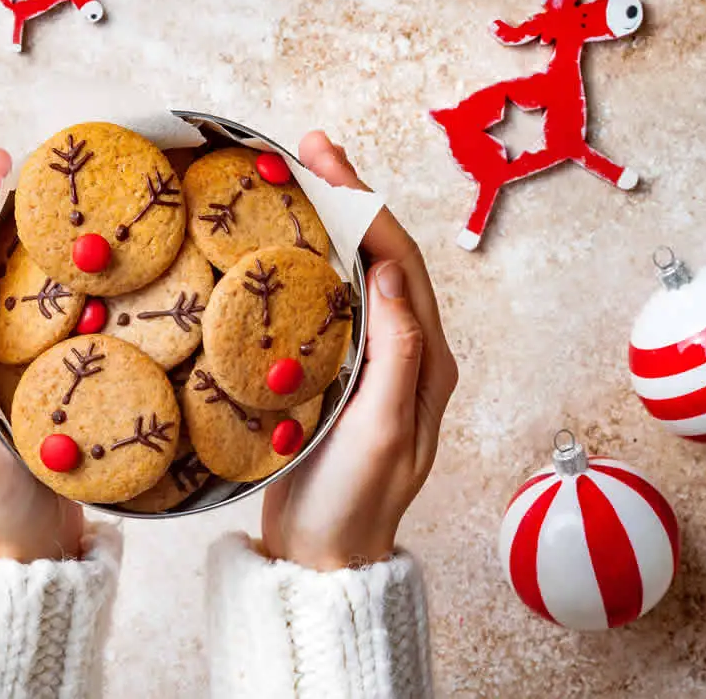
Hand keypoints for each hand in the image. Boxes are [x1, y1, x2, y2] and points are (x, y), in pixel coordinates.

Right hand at [261, 132, 458, 570]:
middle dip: (348, 197)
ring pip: (352, 272)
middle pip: (378, 255)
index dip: (366, 207)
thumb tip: (387, 274)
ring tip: (294, 175)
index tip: (327, 164)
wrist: (324, 558)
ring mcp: (370, 360)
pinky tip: (280, 242)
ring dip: (328, 221)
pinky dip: (307, 260)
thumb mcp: (382, 434)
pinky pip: (326, 300)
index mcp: (425, 360)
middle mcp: (404, 351)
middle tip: (308, 148)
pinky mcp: (336, 373)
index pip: (398, 263)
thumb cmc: (352, 505)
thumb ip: (398, 356)